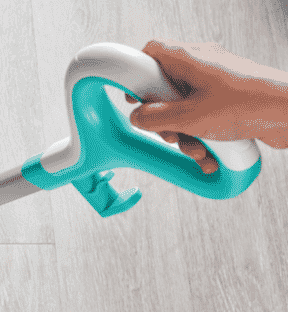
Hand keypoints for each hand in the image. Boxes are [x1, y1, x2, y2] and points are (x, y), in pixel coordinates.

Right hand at [125, 39, 287, 173]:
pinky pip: (205, 118)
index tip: (132, 99)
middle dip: (166, 121)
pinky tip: (210, 156)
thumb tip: (137, 117)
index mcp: (188, 58)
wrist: (288, 114)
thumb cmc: (247, 105)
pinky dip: (204, 138)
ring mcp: (216, 83)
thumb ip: (154, 118)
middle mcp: (201, 67)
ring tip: (197, 150)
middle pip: (165, 91)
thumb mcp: (188, 117)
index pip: (150, 53)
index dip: (136, 76)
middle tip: (171, 133)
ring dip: (186, 136)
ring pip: (185, 110)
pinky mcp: (229, 100)